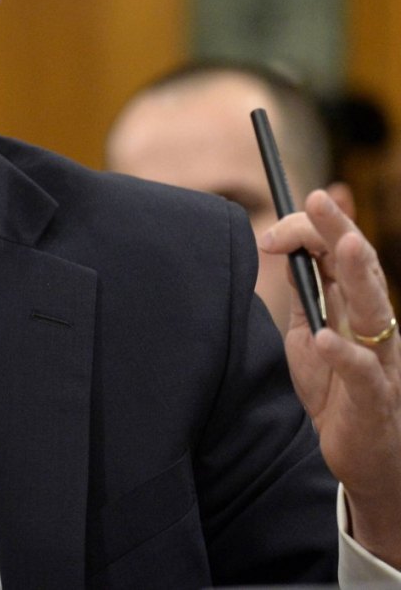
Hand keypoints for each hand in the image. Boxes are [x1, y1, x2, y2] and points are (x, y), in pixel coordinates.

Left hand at [261, 189, 400, 565]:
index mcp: (357, 305)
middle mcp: (374, 325)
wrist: (363, 456)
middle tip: (318, 196)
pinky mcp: (374, 399)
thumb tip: (281, 246)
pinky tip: (325, 338)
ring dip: (358, 275)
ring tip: (342, 245)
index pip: (340, 252)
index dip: (313, 229)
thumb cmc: (335, 389)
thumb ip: (304, 292)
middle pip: (360, 268)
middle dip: (340, 229)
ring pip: (376, 310)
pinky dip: (344, 354)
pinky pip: (363, 372)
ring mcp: (379, 360)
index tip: (273, 228)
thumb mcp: (310, 333)